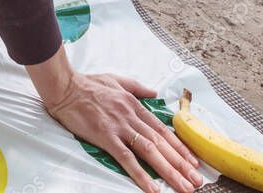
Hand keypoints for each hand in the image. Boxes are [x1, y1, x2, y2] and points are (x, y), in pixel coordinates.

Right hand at [28, 47, 201, 192]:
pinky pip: (126, 158)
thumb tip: (154, 92)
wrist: (65, 86)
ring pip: (150, 152)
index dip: (180, 147)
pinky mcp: (106, 136)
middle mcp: (132, 117)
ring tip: (184, 187)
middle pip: (162, 143)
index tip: (194, 162)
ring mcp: (120, 127)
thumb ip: (137, 87)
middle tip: (197, 181)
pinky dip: (141, 174)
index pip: (163, 130)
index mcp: (135, 105)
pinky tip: (152, 188)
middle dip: (182, 164)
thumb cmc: (88, 84)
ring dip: (169, 171)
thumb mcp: (117, 80)